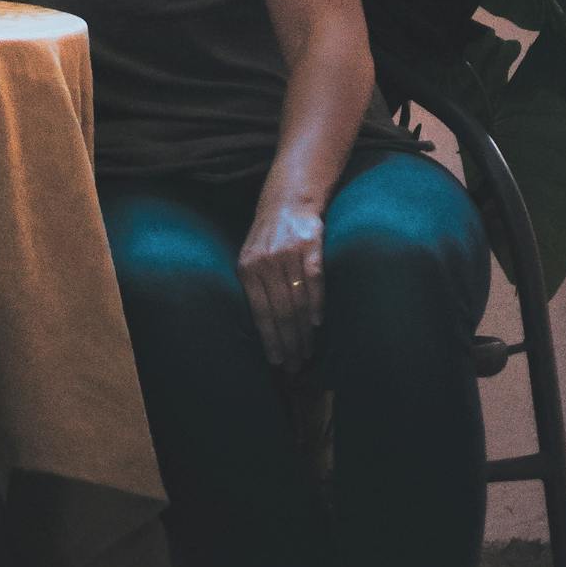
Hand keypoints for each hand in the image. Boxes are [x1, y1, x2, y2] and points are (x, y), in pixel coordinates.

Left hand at [236, 195, 324, 371]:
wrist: (287, 201)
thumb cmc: (268, 238)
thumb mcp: (251, 260)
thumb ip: (256, 288)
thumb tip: (265, 331)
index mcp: (247, 269)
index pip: (260, 313)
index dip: (270, 340)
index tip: (277, 362)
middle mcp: (265, 262)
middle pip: (280, 312)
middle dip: (289, 342)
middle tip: (296, 365)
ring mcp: (288, 253)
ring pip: (297, 300)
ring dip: (304, 331)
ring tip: (308, 350)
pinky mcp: (310, 245)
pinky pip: (314, 280)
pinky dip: (317, 303)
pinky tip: (318, 323)